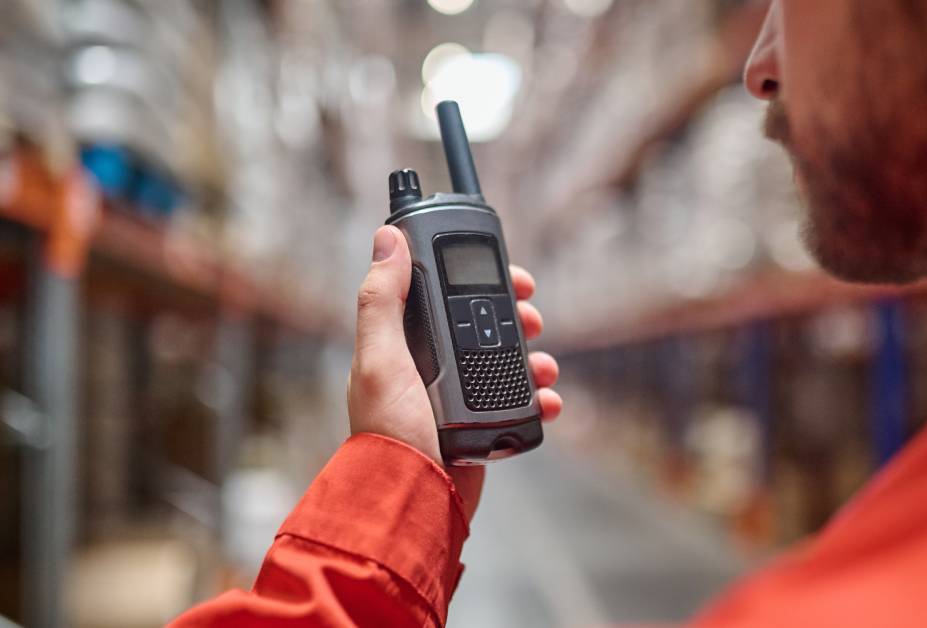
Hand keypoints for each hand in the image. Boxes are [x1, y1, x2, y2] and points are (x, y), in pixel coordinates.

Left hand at [347, 226, 561, 519]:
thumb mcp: (379, 359)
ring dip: (535, 358)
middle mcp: (432, 367)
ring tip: (544, 366)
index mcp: (405, 345)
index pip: (445, 295)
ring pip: (508, 361)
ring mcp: (459, 398)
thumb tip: (387, 240)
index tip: (509, 273)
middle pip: (483, 324)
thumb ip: (381, 300)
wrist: (412, 500)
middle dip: (515, 316)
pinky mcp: (481, 427)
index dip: (477, 277)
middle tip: (533, 317)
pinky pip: (520, 404)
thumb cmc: (387, 433)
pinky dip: (539, 399)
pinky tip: (547, 400)